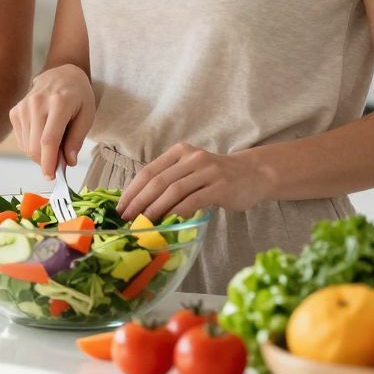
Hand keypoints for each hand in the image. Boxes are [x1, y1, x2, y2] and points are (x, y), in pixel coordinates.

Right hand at [9, 64, 95, 178]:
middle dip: (46, 162)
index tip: (52, 177)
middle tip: (60, 163)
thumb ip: (77, 140)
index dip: (49, 162)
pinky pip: (21, 140)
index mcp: (59, 103)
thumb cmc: (78, 96)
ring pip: (27, 145)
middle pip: (35, 146)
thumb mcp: (87, 115)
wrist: (61, 74)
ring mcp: (23, 106)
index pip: (49, 139)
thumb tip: (68, 162)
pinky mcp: (15, 111)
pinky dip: (32, 146)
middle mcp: (37, 103)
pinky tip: (43, 136)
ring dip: (40, 154)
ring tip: (55, 144)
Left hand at [117, 143, 272, 221]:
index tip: (120, 207)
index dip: (132, 190)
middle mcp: (192, 158)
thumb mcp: (191, 170)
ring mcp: (207, 171)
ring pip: (174, 190)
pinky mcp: (220, 187)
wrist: (253, 173)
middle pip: (158, 180)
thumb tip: (140, 203)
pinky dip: (178, 212)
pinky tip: (170, 221)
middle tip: (127, 217)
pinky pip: (194, 200)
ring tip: (145, 221)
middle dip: (139, 201)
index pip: (149, 171)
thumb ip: (170, 179)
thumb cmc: (216, 176)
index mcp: (180, 152)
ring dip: (156, 208)